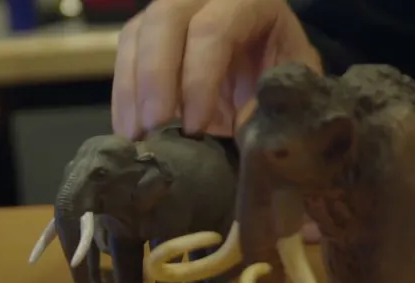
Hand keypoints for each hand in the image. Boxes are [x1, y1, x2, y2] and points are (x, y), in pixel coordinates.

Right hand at [112, 0, 320, 139]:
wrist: (264, 66)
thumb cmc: (280, 75)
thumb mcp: (291, 85)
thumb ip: (274, 103)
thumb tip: (244, 131)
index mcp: (249, 1)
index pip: (214, 30)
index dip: (199, 79)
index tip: (194, 128)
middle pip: (165, 20)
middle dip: (156, 79)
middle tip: (154, 129)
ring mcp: (172, 9)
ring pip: (137, 35)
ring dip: (132, 91)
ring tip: (136, 137)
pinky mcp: (148, 31)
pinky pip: (125, 55)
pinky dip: (123, 95)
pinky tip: (127, 129)